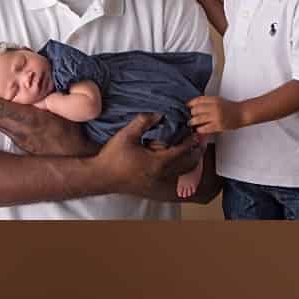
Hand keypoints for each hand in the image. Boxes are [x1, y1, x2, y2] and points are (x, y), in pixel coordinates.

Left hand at [0, 86, 91, 156]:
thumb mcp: (66, 112)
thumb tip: (46, 84)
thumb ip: (54, 98)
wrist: (76, 157)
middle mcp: (21, 131)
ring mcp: (19, 139)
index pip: (3, 109)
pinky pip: (2, 128)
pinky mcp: (19, 144)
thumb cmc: (75, 132)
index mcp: (32, 121)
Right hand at [90, 111, 204, 198]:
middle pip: (188, 164)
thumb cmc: (111, 157)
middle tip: (199, 141)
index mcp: (157, 162)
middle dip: (196, 152)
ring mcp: (155, 182)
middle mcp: (160, 174)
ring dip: (188, 161)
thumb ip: (144, 121)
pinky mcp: (150, 185)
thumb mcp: (127, 135)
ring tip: (190, 150)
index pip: (183, 151)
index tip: (196, 132)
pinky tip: (174, 160)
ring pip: (181, 172)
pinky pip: (171, 176)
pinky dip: (178, 168)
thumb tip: (159, 113)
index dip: (192, 141)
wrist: (99, 177)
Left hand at [187, 93, 245, 136]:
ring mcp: (216, 116)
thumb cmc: (230, 108)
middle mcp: (215, 107)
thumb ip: (207, 102)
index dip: (190, 104)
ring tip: (192, 123)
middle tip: (190, 116)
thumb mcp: (219, 101)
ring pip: (198, 119)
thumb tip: (192, 106)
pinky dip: (199, 129)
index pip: (198, 100)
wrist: (242, 113)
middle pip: (195, 110)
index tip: (186, 107)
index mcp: (214, 99)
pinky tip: (199, 129)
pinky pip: (204, 128)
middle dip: (191, 114)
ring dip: (193, 122)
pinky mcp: (218, 125)